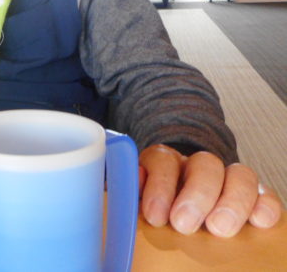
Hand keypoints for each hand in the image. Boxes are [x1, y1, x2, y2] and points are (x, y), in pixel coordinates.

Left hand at [139, 144, 282, 236]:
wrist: (179, 198)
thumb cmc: (157, 204)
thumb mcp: (138, 197)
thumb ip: (132, 191)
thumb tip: (126, 185)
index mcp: (165, 161)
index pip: (163, 160)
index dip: (159, 185)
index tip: (155, 215)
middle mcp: (197, 165)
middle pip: (204, 165)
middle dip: (196, 194)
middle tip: (184, 224)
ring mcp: (227, 178)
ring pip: (239, 174)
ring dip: (231, 201)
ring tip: (219, 229)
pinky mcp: (252, 194)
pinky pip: (264, 193)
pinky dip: (264, 205)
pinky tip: (258, 221)